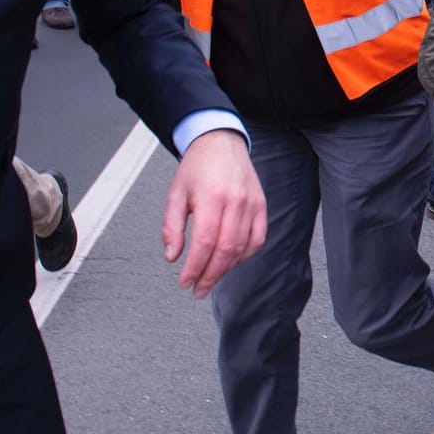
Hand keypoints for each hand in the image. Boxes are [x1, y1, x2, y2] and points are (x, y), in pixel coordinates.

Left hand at [163, 130, 266, 297]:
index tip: (185, 282)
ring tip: (210, 278)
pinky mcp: (261, 206)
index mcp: (210, 197)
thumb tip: (173, 256)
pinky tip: (231, 261)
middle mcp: (235, 202)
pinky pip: (257, 238)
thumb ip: (172, 226)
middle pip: (225, 250)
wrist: (221, 143)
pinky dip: (245, 255)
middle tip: (197, 290)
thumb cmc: (197, 167)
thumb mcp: (175, 194)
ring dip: (226, 269)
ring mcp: (252, 204)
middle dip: (210, 275)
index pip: (205, 242)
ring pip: (242, 248)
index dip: (195, 267)